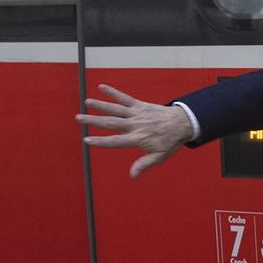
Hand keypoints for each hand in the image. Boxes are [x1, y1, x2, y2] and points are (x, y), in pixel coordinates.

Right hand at [76, 84, 195, 177]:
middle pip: (110, 123)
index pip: (115, 141)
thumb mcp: (159, 157)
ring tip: (86, 102)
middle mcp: (135, 125)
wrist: (183, 123)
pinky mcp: (140, 105)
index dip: (100, 141)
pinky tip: (102, 87)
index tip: (86, 140)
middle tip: (79, 118)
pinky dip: (113, 92)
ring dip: (100, 105)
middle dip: (93, 121)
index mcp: (137, 139)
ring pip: (115, 109)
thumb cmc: (170, 142)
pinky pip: (125, 98)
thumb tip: (132, 176)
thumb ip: (144, 164)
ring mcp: (137, 114)